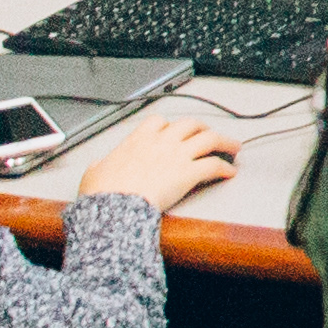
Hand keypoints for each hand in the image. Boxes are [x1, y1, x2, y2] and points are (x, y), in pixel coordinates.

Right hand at [64, 104, 239, 211]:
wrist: (114, 206)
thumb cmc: (103, 193)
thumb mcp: (94, 173)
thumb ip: (100, 165)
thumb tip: (97, 166)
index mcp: (138, 139)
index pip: (159, 121)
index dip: (170, 125)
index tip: (176, 130)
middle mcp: (162, 142)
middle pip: (191, 125)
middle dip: (203, 128)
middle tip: (210, 135)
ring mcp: (178, 155)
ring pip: (210, 139)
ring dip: (225, 142)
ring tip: (234, 148)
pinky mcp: (189, 173)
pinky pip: (214, 166)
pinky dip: (225, 168)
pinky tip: (230, 172)